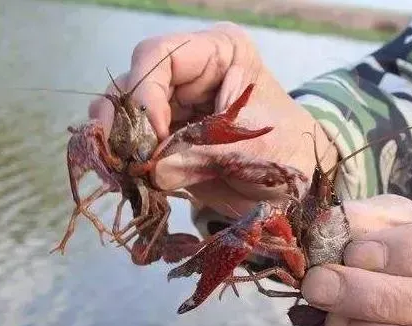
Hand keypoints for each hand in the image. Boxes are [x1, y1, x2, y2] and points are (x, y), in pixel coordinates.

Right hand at [88, 22, 336, 216]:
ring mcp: (171, 105)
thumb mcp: (250, 150)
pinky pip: (130, 144)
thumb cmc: (286, 153)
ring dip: (117, 143)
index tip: (153, 137)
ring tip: (121, 173)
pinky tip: (125, 181)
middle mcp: (187, 73)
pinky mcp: (163, 138)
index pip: (160, 55)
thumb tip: (151, 171)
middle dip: (124, 123)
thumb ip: (200, 157)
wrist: (294, 186)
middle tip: (122, 158)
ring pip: (123, 113)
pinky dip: (123, 162)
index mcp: (218, 53)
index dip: (145, 93)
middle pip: (132, 83)